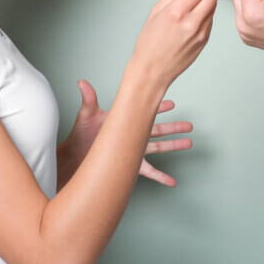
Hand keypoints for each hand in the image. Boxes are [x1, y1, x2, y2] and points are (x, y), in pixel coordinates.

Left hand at [58, 80, 193, 187]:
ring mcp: (132, 151)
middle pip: (158, 130)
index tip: (172, 103)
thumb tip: (82, 82)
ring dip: (174, 146)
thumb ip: (88, 98)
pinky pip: (149, 172)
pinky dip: (161, 177)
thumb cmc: (80, 135)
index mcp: (125, 121)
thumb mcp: (87, 114)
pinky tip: (172, 182)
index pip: (144, 112)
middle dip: (174, 127)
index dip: (159, 107)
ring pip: (159, 148)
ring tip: (189, 143)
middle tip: (189, 125)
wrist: (74, 157)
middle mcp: (131, 136)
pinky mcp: (129, 165)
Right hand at [129, 0, 219, 89]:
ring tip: (189, 5)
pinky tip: (190, 18)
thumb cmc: (149, 44)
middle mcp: (192, 22)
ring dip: (205, 0)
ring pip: (213, 5)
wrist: (153, 70)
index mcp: (176, 13)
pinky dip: (204, 13)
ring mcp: (201, 33)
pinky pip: (210, 19)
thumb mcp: (156, 12)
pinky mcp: (205, 40)